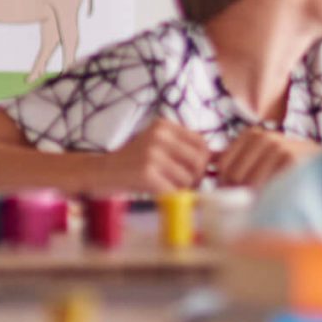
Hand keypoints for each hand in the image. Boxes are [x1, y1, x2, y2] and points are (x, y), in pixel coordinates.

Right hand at [93, 118, 211, 195]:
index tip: (192, 172)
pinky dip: (170, 196)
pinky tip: (156, 192)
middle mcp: (159, 135)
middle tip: (182, 184)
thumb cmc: (134, 164)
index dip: (202, 162)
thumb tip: (223, 159)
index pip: (202, 143)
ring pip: (188, 177)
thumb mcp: (159, 148)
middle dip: (196, 176)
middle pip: (199, 160)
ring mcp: (151, 153)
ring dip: (181, 188)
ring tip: (165, 187)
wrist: (98, 173)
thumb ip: (186, 151)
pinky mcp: (145, 172)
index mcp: (163, 125)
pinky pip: (173, 190)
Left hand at [216, 128, 317, 187]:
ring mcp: (277, 146)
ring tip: (274, 194)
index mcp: (254, 136)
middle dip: (240, 191)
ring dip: (256, 196)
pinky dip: (268, 196)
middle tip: (262, 196)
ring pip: (245, 183)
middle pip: (230, 175)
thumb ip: (238, 164)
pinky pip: (262, 186)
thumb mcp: (264, 163)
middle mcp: (264, 137)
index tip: (246, 191)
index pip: (221, 165)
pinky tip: (282, 193)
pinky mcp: (288, 158)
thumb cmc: (293, 174)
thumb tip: (206, 166)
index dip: (228, 184)